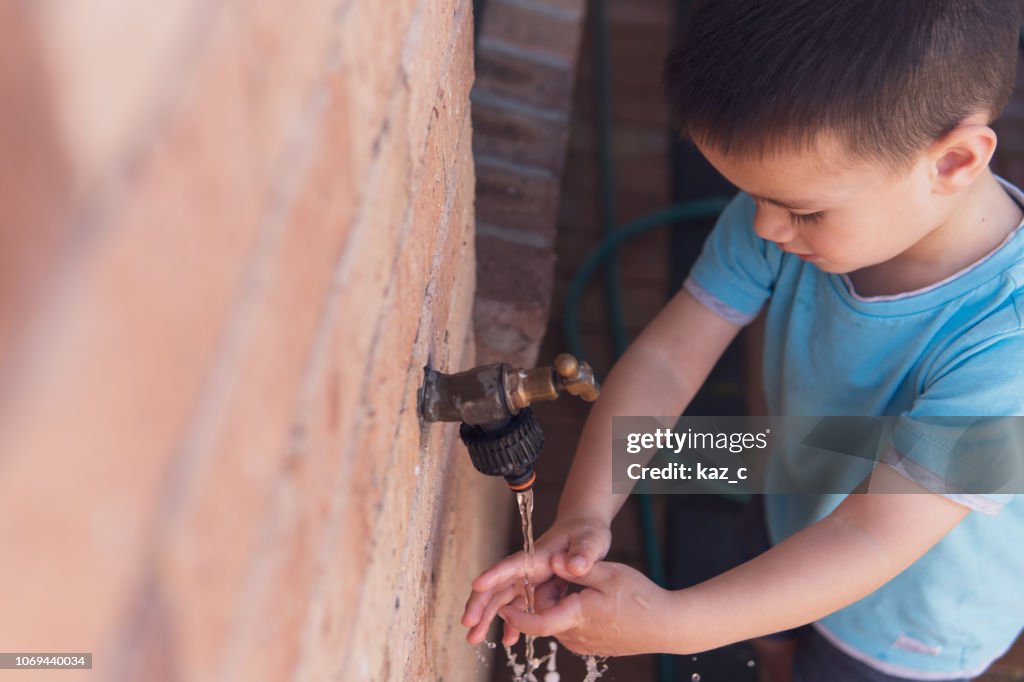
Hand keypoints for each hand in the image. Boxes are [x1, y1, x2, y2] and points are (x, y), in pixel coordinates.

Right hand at [462, 515, 611, 644]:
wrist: (585, 532)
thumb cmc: (587, 533)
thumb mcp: (590, 541)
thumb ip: (583, 554)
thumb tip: (575, 566)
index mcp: (539, 556)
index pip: (513, 565)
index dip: (495, 574)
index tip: (476, 584)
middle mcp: (528, 568)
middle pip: (499, 585)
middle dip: (481, 603)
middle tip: (467, 623)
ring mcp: (530, 580)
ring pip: (503, 599)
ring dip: (487, 617)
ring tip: (474, 638)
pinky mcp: (536, 589)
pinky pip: (519, 607)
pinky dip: (513, 623)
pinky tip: (509, 640)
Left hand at [498, 556, 675, 656]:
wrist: (666, 626)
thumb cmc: (640, 597)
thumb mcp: (608, 573)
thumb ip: (576, 567)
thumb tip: (553, 561)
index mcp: (577, 616)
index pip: (536, 623)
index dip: (517, 617)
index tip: (505, 607)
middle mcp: (576, 636)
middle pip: (545, 617)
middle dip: (543, 597)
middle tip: (560, 574)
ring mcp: (585, 644)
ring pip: (558, 623)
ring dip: (558, 606)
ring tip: (581, 585)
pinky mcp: (593, 646)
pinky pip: (571, 629)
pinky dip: (570, 614)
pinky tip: (590, 599)